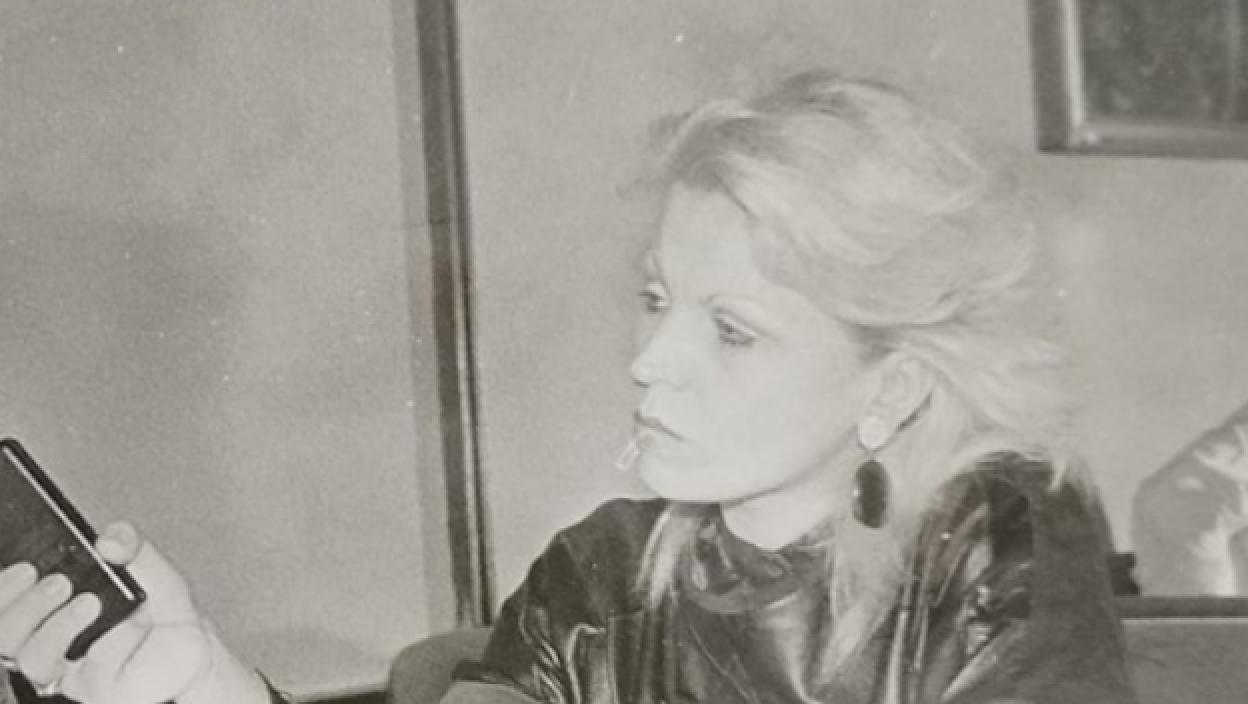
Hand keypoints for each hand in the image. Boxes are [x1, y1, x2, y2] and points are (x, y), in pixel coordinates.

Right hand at [0, 523, 269, 703]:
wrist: (189, 642)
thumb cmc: (156, 607)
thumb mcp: (146, 564)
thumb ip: (128, 543)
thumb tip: (109, 541)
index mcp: (50, 609)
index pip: (6, 605)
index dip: (5, 591)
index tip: (27, 569)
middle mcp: (51, 642)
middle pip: (8, 636)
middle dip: (26, 607)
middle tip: (59, 584)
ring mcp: (72, 669)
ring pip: (34, 660)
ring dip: (57, 627)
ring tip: (90, 603)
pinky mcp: (100, 688)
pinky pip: (95, 670)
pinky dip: (116, 640)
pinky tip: (136, 624)